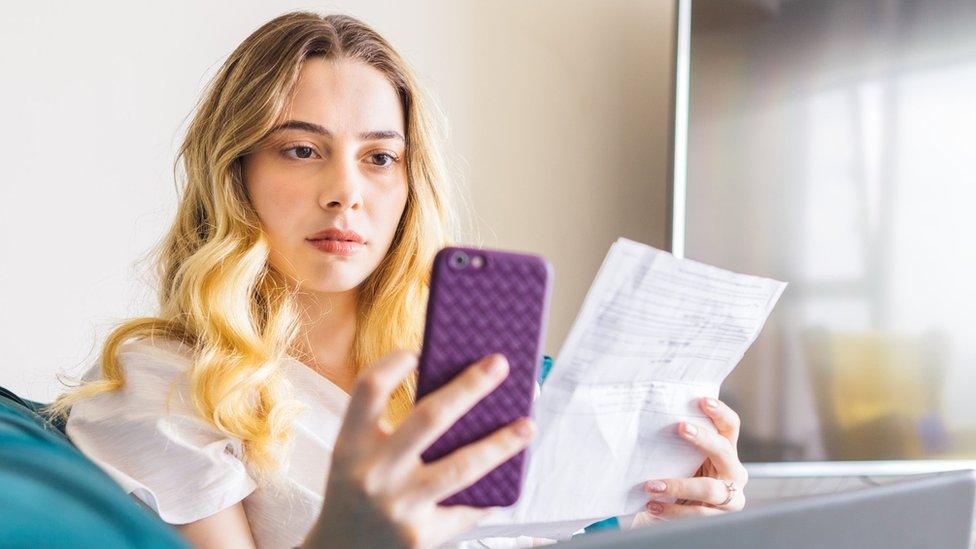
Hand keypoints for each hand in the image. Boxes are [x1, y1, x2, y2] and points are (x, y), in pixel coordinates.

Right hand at [303, 350, 535, 548]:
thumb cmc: (354, 496)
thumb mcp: (354, 458)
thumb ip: (389, 429)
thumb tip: (457, 395)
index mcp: (349, 446)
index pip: (368, 388)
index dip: (394, 363)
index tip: (419, 351)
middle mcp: (372, 473)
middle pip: (429, 417)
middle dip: (471, 387)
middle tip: (500, 364)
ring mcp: (398, 507)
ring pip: (461, 466)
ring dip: (501, 444)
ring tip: (527, 425)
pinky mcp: (420, 536)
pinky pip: (466, 509)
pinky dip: (490, 495)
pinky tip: (508, 481)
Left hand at [629, 397, 747, 525]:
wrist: (675, 513)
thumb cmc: (679, 477)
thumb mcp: (681, 458)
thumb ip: (678, 444)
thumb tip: (651, 419)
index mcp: (726, 450)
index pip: (730, 426)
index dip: (720, 412)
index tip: (703, 401)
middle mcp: (734, 471)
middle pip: (723, 450)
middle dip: (703, 438)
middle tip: (680, 427)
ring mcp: (730, 497)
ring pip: (710, 489)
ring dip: (678, 486)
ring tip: (651, 486)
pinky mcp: (719, 518)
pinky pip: (697, 514)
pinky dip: (672, 511)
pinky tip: (652, 506)